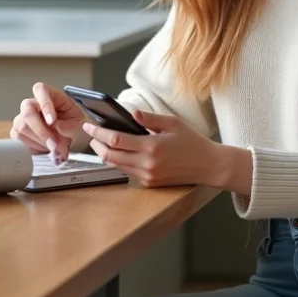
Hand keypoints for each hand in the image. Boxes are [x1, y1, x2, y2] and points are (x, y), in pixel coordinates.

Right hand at [10, 82, 87, 160]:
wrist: (71, 137)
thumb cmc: (74, 124)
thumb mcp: (78, 123)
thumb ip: (68, 125)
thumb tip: (55, 127)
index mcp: (50, 95)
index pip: (41, 90)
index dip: (44, 105)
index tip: (52, 121)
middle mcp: (33, 104)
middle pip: (27, 112)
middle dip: (41, 131)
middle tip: (54, 144)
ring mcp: (23, 118)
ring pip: (22, 128)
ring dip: (40, 142)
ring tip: (55, 148)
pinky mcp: (18, 132)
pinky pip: (19, 139)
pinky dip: (33, 147)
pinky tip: (45, 149)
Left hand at [84, 109, 226, 188]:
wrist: (208, 166)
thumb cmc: (192, 142)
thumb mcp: (173, 123)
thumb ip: (150, 118)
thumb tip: (131, 113)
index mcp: (152, 147)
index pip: (115, 140)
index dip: (98, 133)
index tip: (88, 125)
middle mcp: (147, 164)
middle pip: (110, 156)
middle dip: (96, 145)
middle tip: (90, 134)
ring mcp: (147, 176)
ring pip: (117, 165)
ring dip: (105, 154)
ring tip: (100, 141)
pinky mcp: (150, 183)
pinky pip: (128, 171)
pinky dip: (119, 161)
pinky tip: (118, 151)